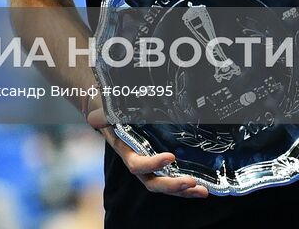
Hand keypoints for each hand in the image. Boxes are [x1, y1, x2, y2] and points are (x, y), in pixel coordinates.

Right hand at [86, 105, 207, 198]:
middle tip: (191, 180)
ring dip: (184, 190)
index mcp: (124, 150)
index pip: (136, 165)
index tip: (170, 157)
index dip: (152, 164)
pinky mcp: (159, 163)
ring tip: (202, 190)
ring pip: (164, 185)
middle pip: (153, 182)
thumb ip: (102, 113)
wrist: (109, 109)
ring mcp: (148, 165)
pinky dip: (186, 186)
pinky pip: (171, 178)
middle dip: (172, 184)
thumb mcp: (105, 108)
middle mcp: (136, 161)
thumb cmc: (108, 108)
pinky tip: (202, 188)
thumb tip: (96, 117)